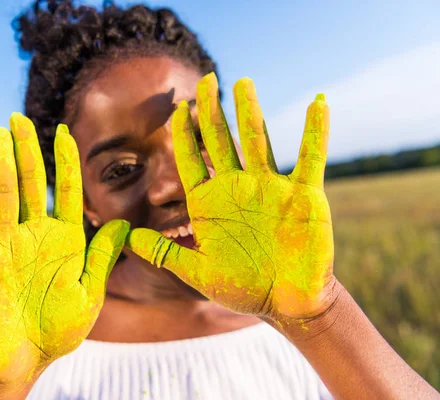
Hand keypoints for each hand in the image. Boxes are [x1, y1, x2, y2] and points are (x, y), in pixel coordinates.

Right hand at [0, 114, 128, 385]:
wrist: (23, 361)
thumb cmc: (59, 330)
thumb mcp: (89, 294)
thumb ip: (101, 257)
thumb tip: (121, 221)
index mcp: (62, 240)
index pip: (65, 192)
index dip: (65, 162)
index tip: (65, 131)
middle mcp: (30, 235)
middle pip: (28, 184)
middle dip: (26, 151)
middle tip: (19, 118)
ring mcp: (0, 246)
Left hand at [127, 73, 335, 322]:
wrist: (286, 301)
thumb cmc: (242, 287)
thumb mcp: (196, 273)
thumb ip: (163, 254)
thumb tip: (126, 238)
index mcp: (209, 203)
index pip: (190, 160)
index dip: (183, 134)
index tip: (176, 108)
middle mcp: (237, 188)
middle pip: (220, 141)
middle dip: (211, 111)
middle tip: (206, 79)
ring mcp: (270, 188)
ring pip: (257, 141)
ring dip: (251, 112)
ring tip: (243, 83)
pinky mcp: (303, 195)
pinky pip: (310, 158)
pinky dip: (315, 132)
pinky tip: (319, 104)